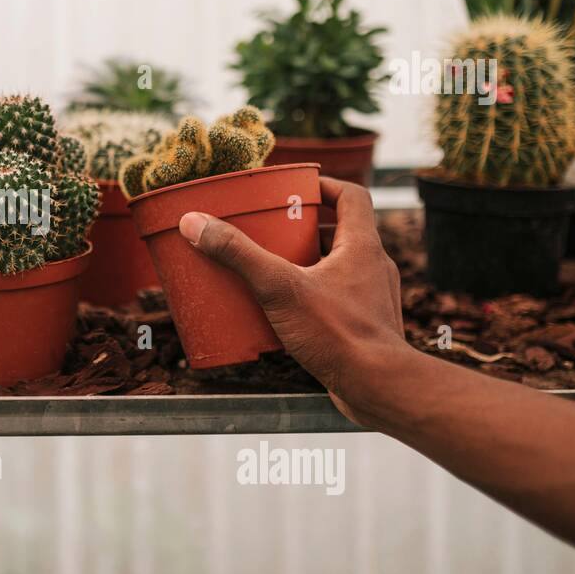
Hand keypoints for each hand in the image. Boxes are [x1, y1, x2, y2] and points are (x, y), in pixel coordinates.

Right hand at [178, 177, 411, 424]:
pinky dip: (312, 295)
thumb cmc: (339, 334)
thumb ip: (239, 254)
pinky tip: (284, 312)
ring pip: (338, 267)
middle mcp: (374, 267)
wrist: (378, 388)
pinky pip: (337, 298)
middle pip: (340, 232)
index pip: (352, 196)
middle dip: (304, 228)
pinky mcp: (365, 326)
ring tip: (271, 269)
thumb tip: (195, 223)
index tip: (295, 187)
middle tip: (271, 230)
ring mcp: (372, 298)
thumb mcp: (279, 288)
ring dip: (308, 263)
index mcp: (363, 246)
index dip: (324, 185)